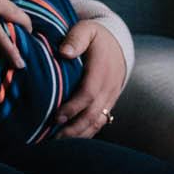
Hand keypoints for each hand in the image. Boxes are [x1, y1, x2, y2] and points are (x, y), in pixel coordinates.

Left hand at [50, 20, 128, 138]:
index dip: (73, 107)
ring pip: (97, 121)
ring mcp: (111, 97)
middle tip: (54, 138)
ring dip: (80, 134)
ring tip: (60, 143)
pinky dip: (88, 132)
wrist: (118, 44)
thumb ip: (76, 39)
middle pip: (93, 114)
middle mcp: (108, 87)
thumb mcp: (86, 30)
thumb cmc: (96, 37)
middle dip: (74, 128)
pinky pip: (101, 121)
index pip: (88, 93)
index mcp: (101, 70)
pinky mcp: (109, 103)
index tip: (56, 116)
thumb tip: (64, 52)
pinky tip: (73, 139)